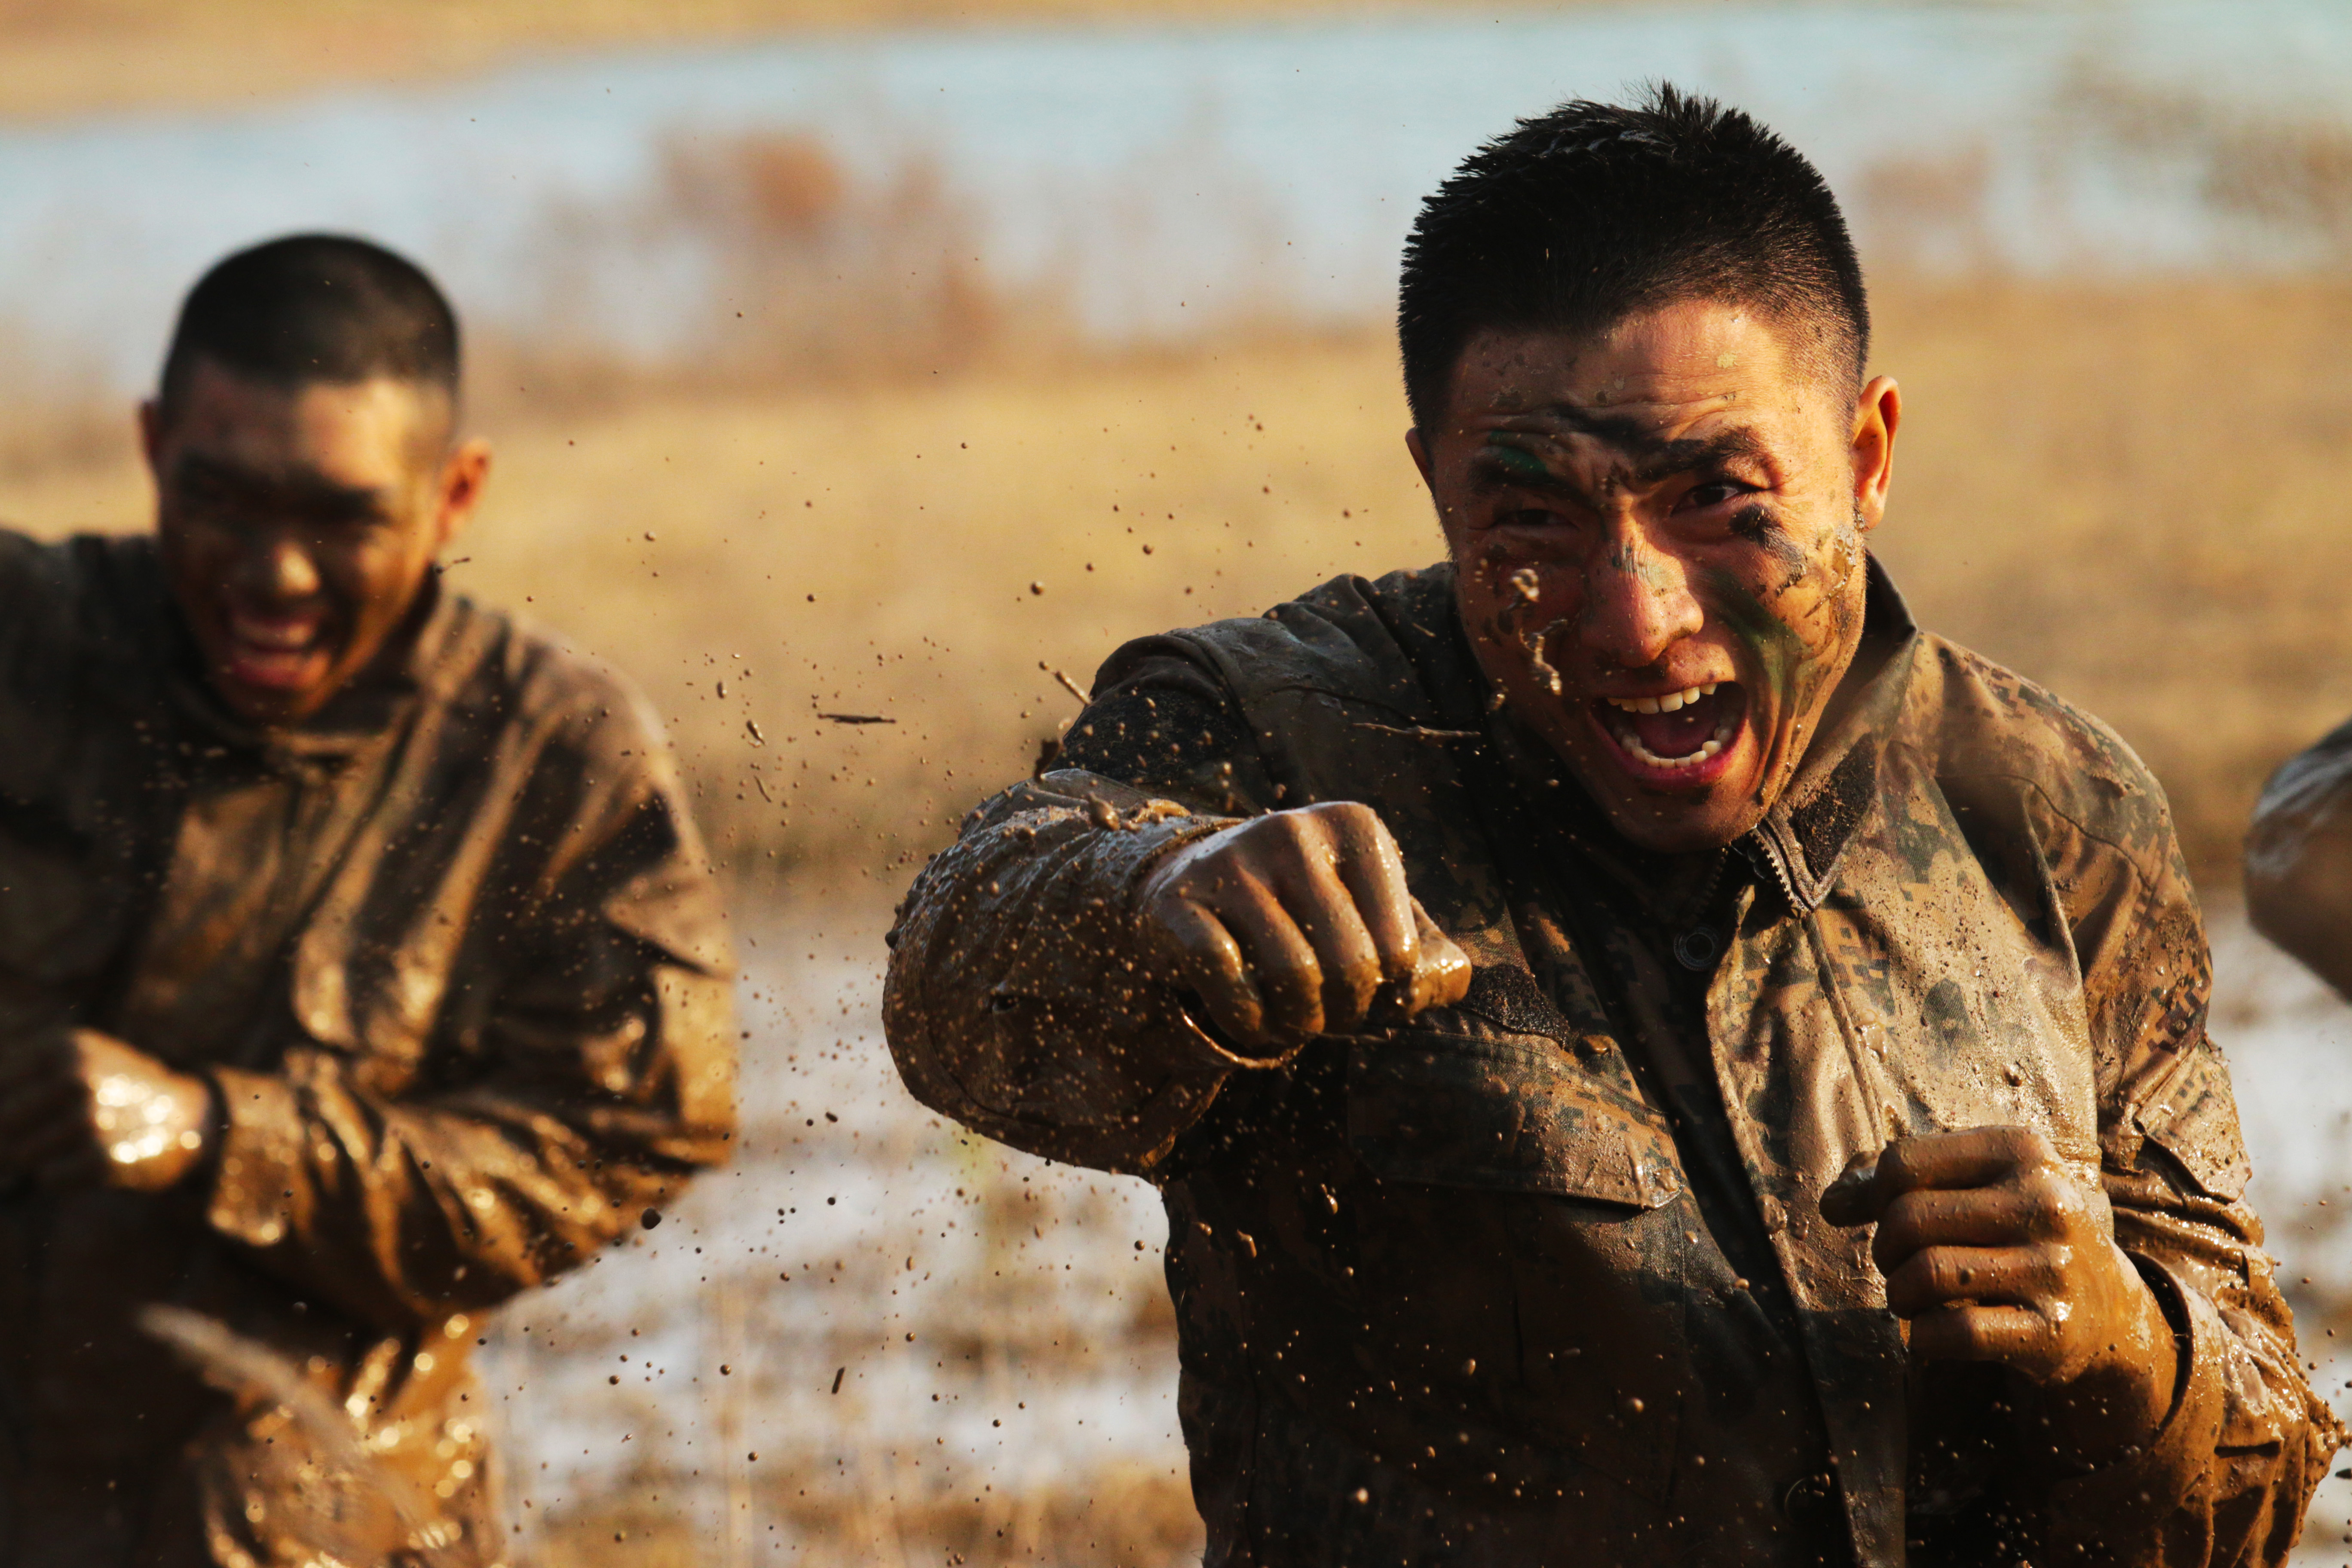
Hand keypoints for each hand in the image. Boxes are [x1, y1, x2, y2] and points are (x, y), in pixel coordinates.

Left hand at [0, 1027, 216, 1192]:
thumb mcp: (72, 1060)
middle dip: (12, 1136)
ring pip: (20, 1153)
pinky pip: (48, 1178)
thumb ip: (17, 1080)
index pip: (0, 1086)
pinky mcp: (104, 1158)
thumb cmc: (112, 1091)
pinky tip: (88, 1162)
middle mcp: (79, 1077)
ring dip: (39, 1157)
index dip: (9, 1106)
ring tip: (72, 1145)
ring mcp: (92, 1118)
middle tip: (43, 1136)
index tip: (35, 1113)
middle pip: (3, 1121)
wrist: (188, 1120)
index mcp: (66, 1046)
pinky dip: (62, 1176)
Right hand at [1140, 802, 1471, 1050]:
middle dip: (1345, 1014)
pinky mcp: (1180, 901)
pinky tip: (1255, 1021)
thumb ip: (1427, 954)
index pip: (1399, 949)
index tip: (1370, 994)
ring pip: (1291, 978)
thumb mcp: (1373, 913)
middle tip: (1330, 1016)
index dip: (1390, 995)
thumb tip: (1451, 984)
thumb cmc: (1307, 908)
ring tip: (1294, 1022)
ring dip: (1298, 1025)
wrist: (1200, 878)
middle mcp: (1293, 832)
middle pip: (1348, 966)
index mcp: (1353, 827)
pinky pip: (1227, 982)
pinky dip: (1249, 1023)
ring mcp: (1233, 863)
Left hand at [1820, 1126, 2179, 1466]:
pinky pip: (1950, 1333)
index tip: (1889, 1216)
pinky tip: (1931, 1332)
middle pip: (1906, 1219)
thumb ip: (1887, 1180)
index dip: (1875, 1195)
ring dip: (1898, 1295)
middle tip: (1900, 1265)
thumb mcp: (1969, 1183)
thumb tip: (1830, 1205)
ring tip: (1911, 1297)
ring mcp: (2054, 1268)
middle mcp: (2046, 1202)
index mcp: (2021, 1150)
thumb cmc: (2011, 1231)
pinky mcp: (2053, 1331)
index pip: (1902, 1163)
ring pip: (1923, 1275)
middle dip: (1885, 1249)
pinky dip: (1922, 1337)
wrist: (2104, 1308)